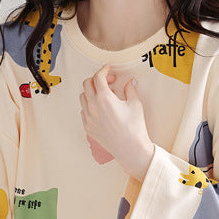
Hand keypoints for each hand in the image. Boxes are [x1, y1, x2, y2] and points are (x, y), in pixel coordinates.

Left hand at [79, 65, 153, 180]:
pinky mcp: (87, 127)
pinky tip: (101, 109)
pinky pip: (83, 111)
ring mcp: (88, 117)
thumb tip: (130, 82)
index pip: (98, 77)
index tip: (108, 69)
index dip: (103, 70)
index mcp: (104, 98)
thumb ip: (130, 90)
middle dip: (97, 79)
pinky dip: (90, 105)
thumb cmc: (134, 127)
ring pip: (83, 97)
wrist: (130, 149)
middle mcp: (93, 106)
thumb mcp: (135, 104)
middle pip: (87, 84)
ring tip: (105, 96)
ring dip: (92, 92)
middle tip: (109, 82)